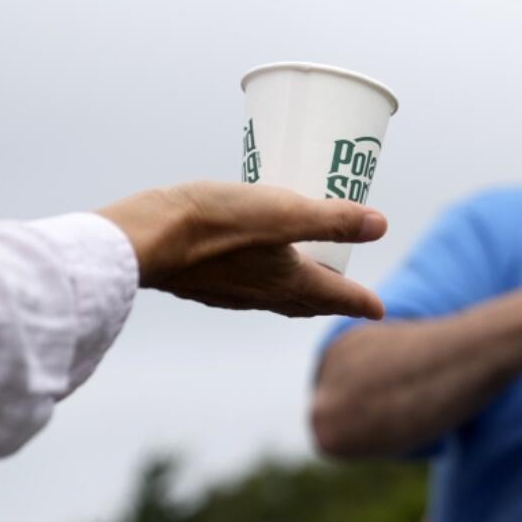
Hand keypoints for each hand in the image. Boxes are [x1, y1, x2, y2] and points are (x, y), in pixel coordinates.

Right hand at [96, 182, 386, 318]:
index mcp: (288, 280)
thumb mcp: (281, 211)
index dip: (361, 300)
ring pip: (276, 297)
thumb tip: (380, 225)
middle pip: (307, 302)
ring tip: (307, 278)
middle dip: (331, 299)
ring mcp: (230, 292)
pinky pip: (246, 288)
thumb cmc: (213, 223)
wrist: (141, 241)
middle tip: (348, 296)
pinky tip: (250, 266)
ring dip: (298, 291)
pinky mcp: (202, 282)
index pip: (336, 296)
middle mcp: (262, 294)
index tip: (381, 309)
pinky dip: (264, 281)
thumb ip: (330, 219)